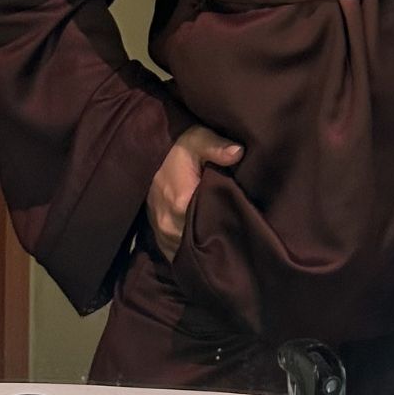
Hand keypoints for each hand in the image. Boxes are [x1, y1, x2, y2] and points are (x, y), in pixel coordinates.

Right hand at [147, 125, 242, 261]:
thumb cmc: (178, 148)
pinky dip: (191, 253)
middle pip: (200, 243)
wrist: (148, 154)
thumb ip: (216, 146)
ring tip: (223, 242)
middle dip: (218, 239)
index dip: (229, 224)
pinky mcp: (159, 239)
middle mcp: (169, 224)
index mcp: (181, 202)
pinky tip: (205, 247)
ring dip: (203, 247)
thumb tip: (238, 152)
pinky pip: (178, 255)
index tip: (244, 220)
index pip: (210, 226)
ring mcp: (162, 234)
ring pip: (188, 252)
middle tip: (238, 234)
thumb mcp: (198, 139)